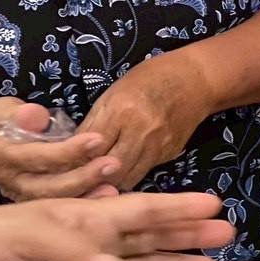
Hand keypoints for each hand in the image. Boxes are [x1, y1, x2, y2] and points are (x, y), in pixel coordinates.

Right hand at [0, 99, 120, 200]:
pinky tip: (105, 198)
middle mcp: (8, 179)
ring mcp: (19, 193)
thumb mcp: (2, 110)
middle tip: (113, 164)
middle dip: (82, 177)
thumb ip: (20, 114)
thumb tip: (37, 116)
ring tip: (113, 189)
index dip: (66, 150)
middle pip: (46, 186)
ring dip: (85, 196)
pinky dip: (81, 204)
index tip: (98, 139)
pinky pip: (56, 207)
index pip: (34, 156)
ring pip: (53, 201)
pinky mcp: (31, 201)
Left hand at [78, 57, 211, 189]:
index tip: (63, 163)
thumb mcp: (114, 93)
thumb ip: (94, 122)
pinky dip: (129, 175)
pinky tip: (121, 170)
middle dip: (90, 176)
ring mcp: (158, 146)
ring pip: (126, 179)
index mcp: (121, 111)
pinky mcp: (169, 154)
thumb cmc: (149, 79)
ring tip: (98, 177)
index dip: (72, 159)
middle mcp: (141, 132)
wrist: (196, 80)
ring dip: (109, 181)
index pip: (88, 148)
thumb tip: (71, 149)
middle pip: (107, 170)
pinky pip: (143, 173)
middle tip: (78, 176)